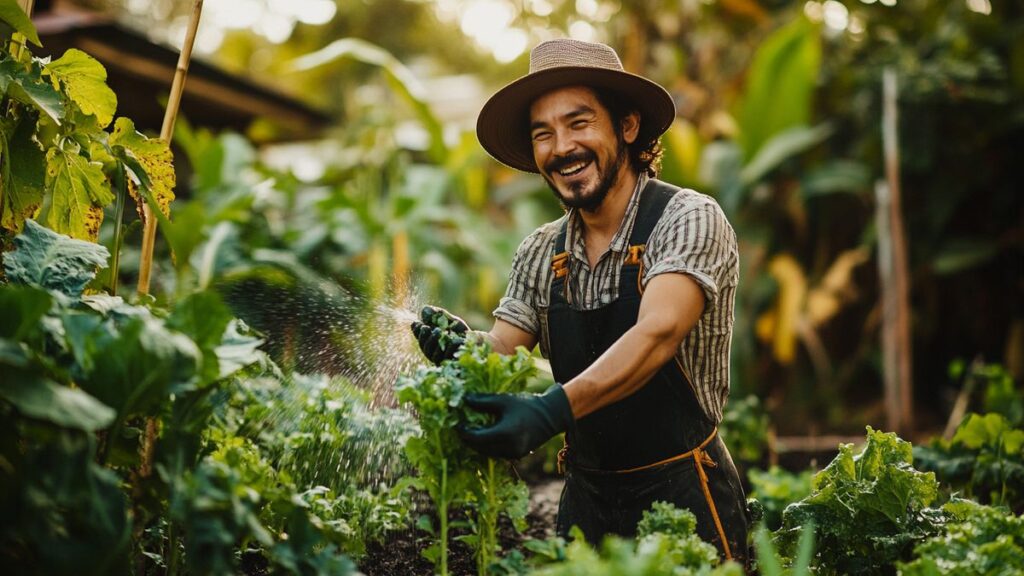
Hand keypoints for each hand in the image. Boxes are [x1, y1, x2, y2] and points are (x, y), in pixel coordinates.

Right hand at [411, 305, 468, 364]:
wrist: (481, 343)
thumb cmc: (463, 333)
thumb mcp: (451, 321)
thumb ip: (439, 316)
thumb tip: (424, 310)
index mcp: (432, 344)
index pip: (420, 339)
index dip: (417, 332)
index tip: (417, 323)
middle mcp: (436, 355)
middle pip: (426, 349)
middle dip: (424, 338)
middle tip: (426, 328)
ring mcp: (445, 362)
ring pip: (435, 355)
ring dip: (434, 341)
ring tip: (438, 330)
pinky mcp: (455, 365)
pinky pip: (450, 357)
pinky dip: (452, 346)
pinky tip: (456, 339)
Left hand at [458, 384, 573, 458]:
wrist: (551, 416)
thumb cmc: (527, 405)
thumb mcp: (503, 400)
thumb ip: (482, 401)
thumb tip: (464, 400)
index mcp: (505, 433)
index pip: (476, 438)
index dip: (464, 432)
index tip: (457, 424)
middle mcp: (509, 447)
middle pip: (480, 448)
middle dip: (469, 439)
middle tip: (461, 428)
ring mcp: (513, 453)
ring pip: (487, 452)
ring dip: (478, 444)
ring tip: (470, 431)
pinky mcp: (517, 455)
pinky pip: (496, 453)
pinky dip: (488, 446)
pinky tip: (484, 436)